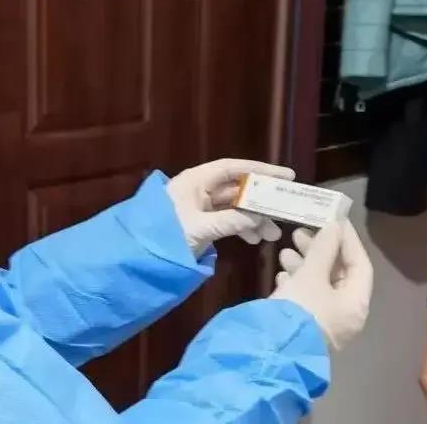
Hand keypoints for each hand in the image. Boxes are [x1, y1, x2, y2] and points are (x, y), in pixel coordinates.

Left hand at [167, 159, 288, 256]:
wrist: (141, 257)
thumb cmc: (166, 234)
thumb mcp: (199, 228)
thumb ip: (231, 221)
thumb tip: (260, 217)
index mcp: (196, 180)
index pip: (233, 168)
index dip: (259, 170)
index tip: (285, 176)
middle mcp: (200, 189)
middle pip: (237, 188)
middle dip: (261, 201)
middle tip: (284, 209)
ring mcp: (201, 207)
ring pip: (235, 207)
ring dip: (254, 219)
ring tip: (272, 235)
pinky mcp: (202, 223)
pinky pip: (228, 220)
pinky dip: (242, 228)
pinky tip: (255, 240)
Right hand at [271, 222, 373, 349]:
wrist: (272, 353)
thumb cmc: (299, 310)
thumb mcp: (311, 275)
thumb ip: (324, 249)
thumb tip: (334, 226)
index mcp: (356, 303)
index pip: (359, 263)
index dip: (347, 239)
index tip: (333, 219)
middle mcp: (346, 314)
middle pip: (338, 274)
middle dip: (320, 251)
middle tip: (300, 232)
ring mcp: (327, 323)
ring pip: (320, 285)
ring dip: (304, 265)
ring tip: (284, 251)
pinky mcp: (307, 327)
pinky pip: (307, 298)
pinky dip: (297, 282)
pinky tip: (281, 274)